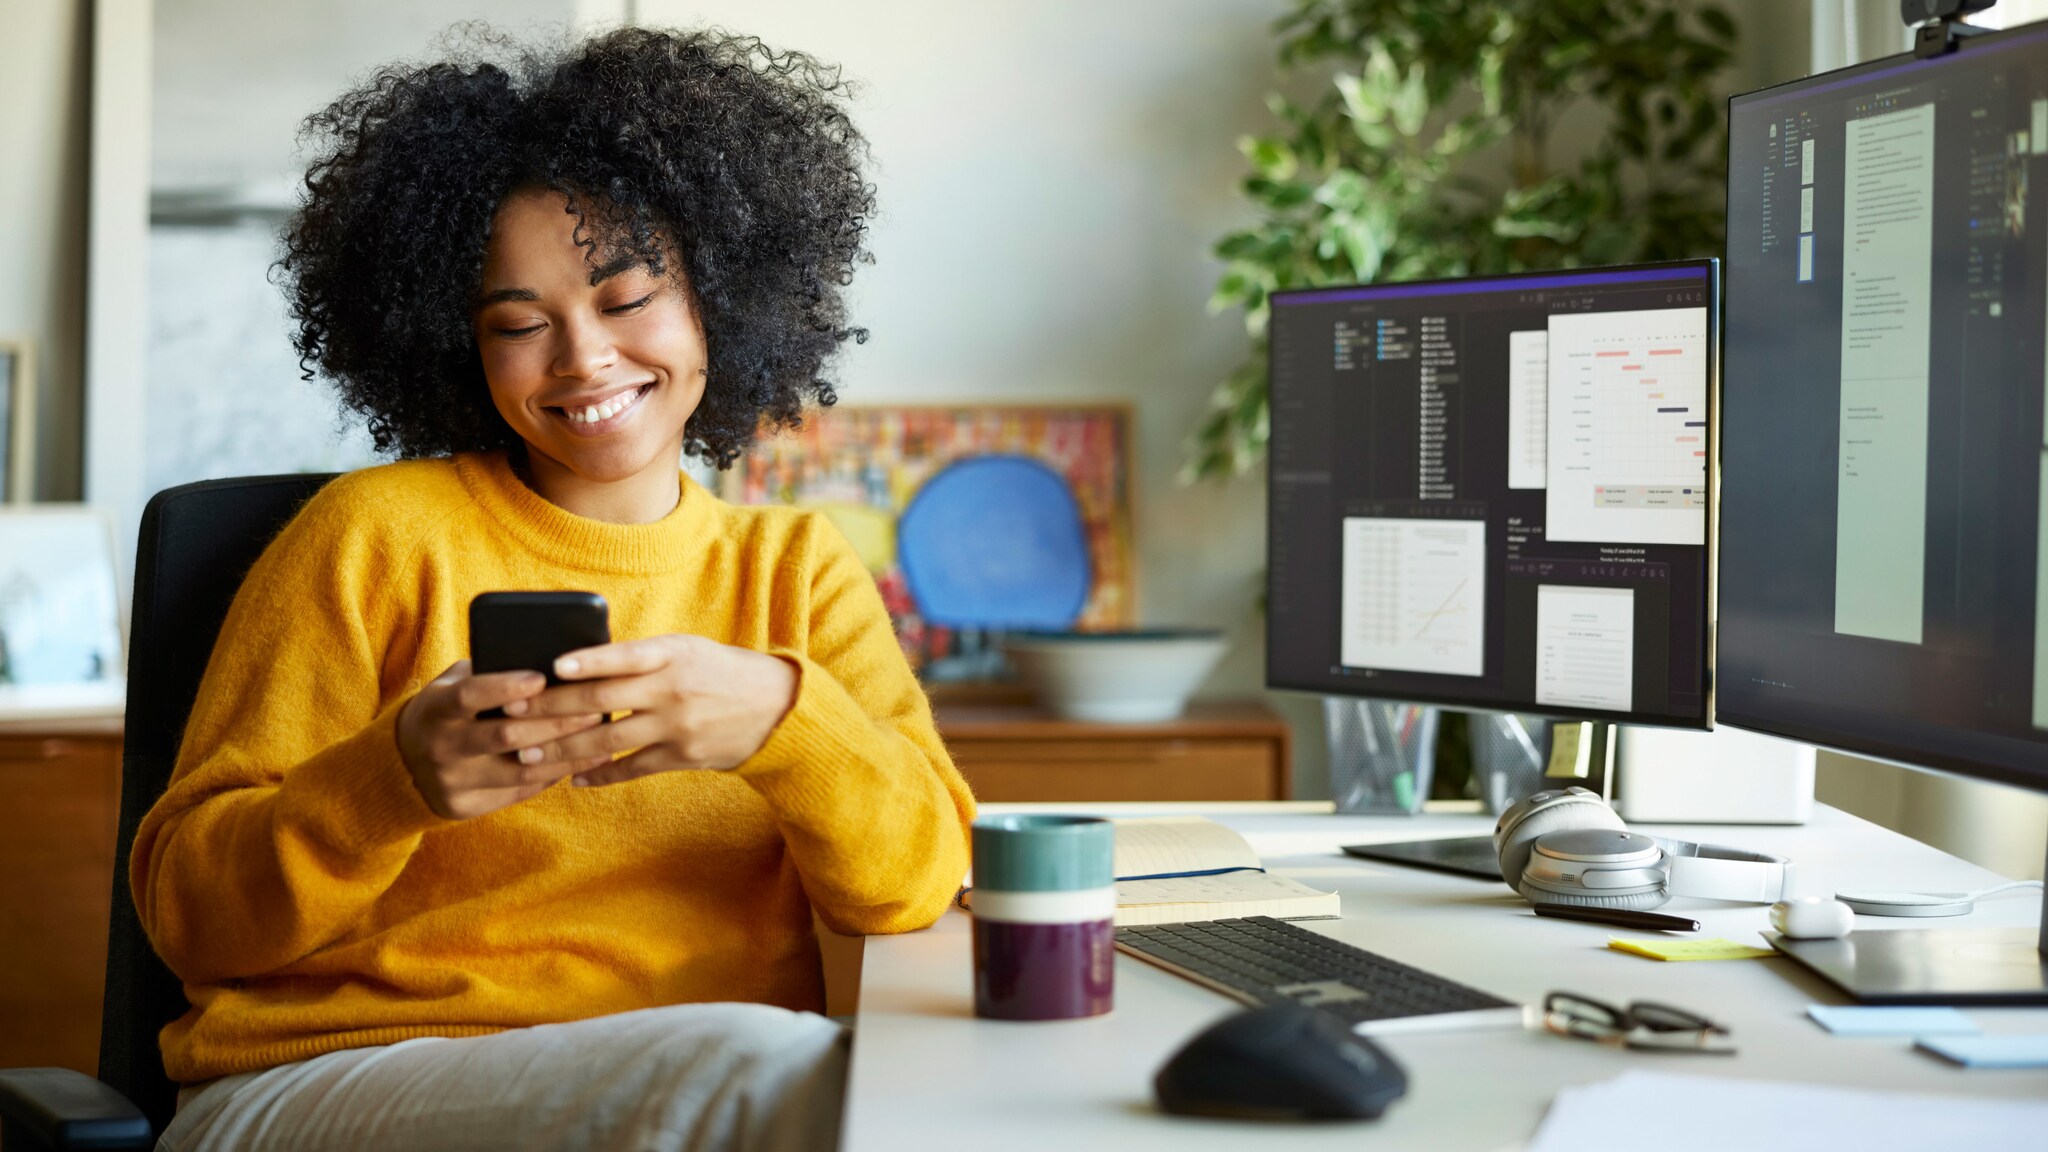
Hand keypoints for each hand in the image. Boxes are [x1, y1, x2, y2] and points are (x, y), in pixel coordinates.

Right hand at [396, 660, 610, 819]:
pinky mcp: (463, 807)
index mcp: (434, 709)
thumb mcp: (451, 686)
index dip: (506, 687)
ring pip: (520, 769)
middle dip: (555, 722)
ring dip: (567, 754)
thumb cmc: (445, 712)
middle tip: (594, 709)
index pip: (470, 696)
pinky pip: (520, 790)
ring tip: (601, 738)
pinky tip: (585, 761)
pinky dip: (555, 774)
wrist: (402, 765)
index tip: (543, 677)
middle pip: (505, 736)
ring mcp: (452, 781)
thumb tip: (550, 662)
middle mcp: (439, 747)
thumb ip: (487, 674)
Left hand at [504, 635, 798, 785]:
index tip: (551, 667)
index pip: (624, 656)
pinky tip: (574, 778)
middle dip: (551, 709)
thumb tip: (580, 665)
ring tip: (527, 755)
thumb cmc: (719, 671)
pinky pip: (632, 768)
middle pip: (602, 701)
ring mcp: (678, 726)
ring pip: (609, 740)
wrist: (776, 707)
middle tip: (511, 713)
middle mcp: (673, 689)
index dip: (588, 661)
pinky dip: (601, 774)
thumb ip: (639, 658)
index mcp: (672, 654)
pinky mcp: (683, 756)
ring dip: (563, 750)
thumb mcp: (685, 650)